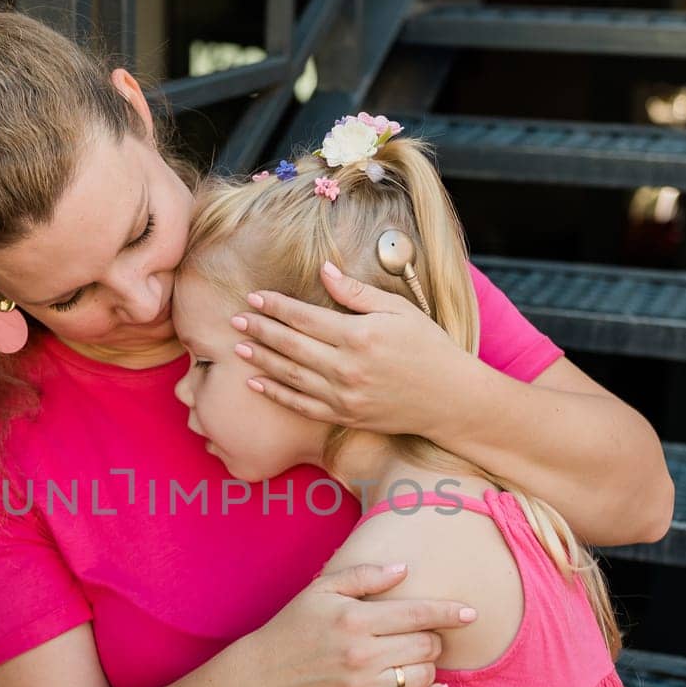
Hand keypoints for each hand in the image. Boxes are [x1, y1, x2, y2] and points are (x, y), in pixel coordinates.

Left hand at [233, 260, 470, 434]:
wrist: (450, 398)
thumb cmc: (428, 347)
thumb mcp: (399, 310)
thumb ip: (356, 293)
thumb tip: (323, 270)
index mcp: (359, 335)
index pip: (305, 317)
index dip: (276, 306)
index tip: (255, 297)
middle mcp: (346, 367)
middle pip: (291, 345)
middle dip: (260, 330)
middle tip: (236, 319)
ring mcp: (344, 395)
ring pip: (291, 376)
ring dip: (262, 360)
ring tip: (238, 347)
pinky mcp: (344, 415)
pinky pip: (302, 406)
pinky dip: (276, 395)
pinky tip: (256, 384)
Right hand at [246, 562, 468, 686]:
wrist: (260, 679)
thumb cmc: (291, 629)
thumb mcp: (320, 591)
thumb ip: (363, 576)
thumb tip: (405, 569)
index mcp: (355, 618)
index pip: (418, 613)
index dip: (450, 612)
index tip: (471, 613)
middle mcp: (362, 654)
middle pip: (426, 646)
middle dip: (435, 640)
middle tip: (427, 639)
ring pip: (422, 677)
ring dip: (430, 669)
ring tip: (417, 662)